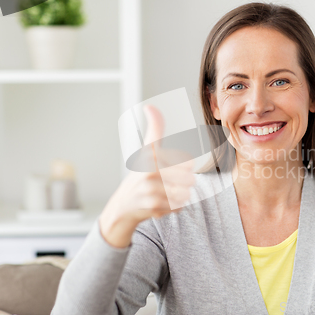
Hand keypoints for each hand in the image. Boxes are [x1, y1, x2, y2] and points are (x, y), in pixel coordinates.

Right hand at [99, 104, 195, 247]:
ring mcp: (150, 189)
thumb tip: (150, 107)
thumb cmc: (140, 173)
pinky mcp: (153, 206)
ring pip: (186, 193)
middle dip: (185, 182)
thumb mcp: (146, 149)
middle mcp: (148, 171)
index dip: (185, 165)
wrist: (124, 205)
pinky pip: (179, 206)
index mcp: (150, 154)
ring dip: (181, 195)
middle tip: (171, 183)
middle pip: (190, 178)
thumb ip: (155, 128)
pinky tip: (163, 203)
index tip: (173, 166)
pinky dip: (175, 207)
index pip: (187, 160)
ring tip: (168, 193)